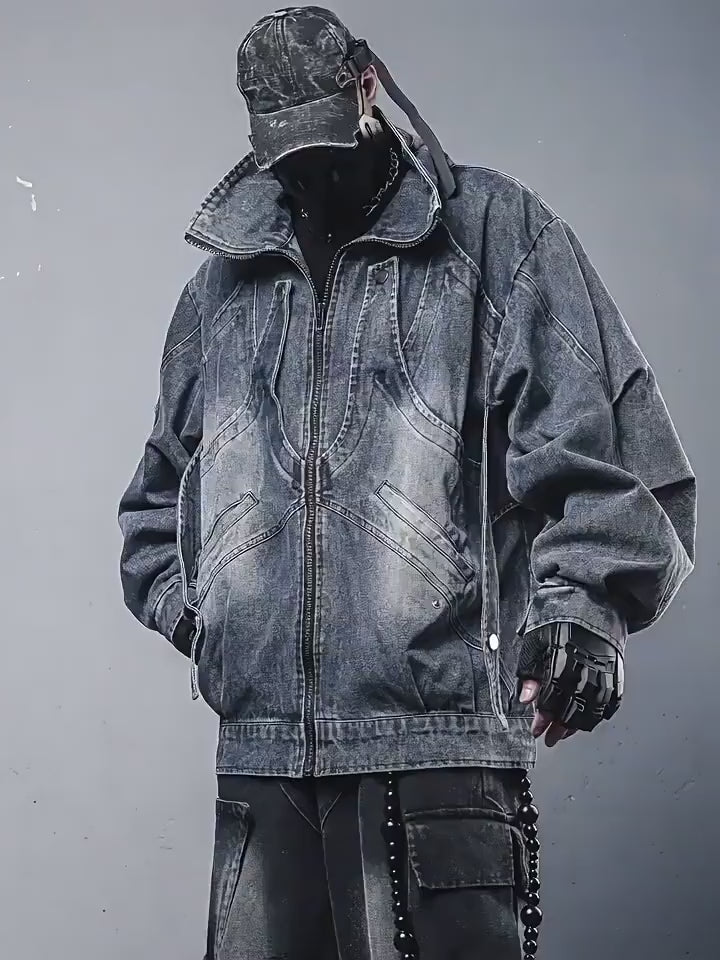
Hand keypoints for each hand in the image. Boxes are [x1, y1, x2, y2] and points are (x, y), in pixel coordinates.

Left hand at [516, 621, 623, 747]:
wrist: (592, 600)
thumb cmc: (560, 617)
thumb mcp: (535, 639)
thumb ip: (529, 671)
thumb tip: (526, 698)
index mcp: (563, 663)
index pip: (551, 702)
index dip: (543, 719)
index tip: (536, 729)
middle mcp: (586, 672)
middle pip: (572, 711)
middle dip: (558, 728)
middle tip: (550, 737)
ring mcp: (605, 674)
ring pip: (592, 711)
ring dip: (577, 725)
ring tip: (566, 731)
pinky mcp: (618, 673)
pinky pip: (610, 703)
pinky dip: (598, 714)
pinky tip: (588, 718)